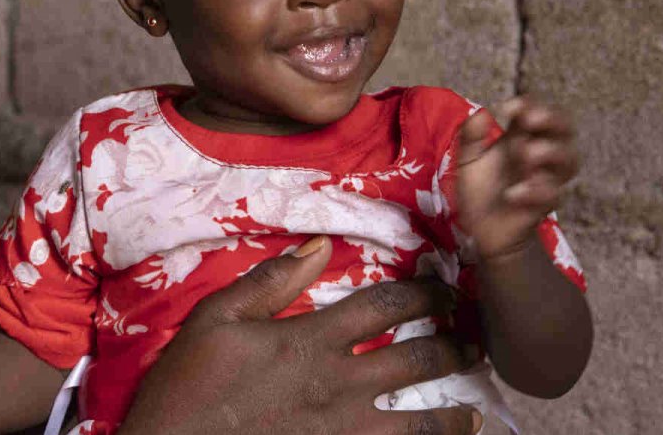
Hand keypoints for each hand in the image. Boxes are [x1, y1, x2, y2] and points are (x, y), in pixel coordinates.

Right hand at [118, 237, 484, 434]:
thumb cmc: (188, 386)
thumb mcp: (215, 319)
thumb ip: (270, 282)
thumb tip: (319, 246)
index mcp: (312, 341)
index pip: (386, 306)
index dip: (424, 293)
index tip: (446, 288)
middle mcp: (339, 385)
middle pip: (418, 360)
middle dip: (455, 347)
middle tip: (474, 343)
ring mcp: (343, 432)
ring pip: (420, 423)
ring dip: (454, 414)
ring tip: (474, 411)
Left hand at [453, 97, 578, 260]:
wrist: (482, 230)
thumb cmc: (480, 190)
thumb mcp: (468, 160)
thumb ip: (471, 137)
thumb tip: (480, 113)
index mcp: (522, 137)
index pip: (538, 112)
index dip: (530, 104)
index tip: (510, 107)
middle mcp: (539, 155)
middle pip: (565, 130)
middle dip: (553, 120)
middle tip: (531, 120)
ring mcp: (545, 179)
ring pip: (570, 161)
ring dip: (550, 152)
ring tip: (525, 154)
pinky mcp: (544, 206)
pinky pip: (553, 195)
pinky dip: (535, 191)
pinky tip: (513, 193)